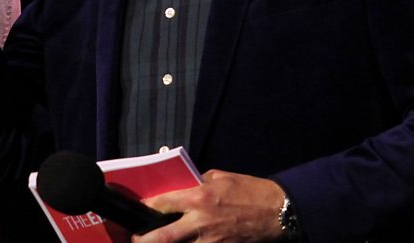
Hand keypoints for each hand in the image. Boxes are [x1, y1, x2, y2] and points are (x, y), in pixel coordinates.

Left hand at [135, 171, 286, 242]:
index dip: (147, 208)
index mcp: (199, 197)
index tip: (139, 210)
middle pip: (163, 237)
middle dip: (144, 240)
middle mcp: (201, 221)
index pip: (163, 203)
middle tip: (136, 239)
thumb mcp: (221, 178)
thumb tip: (183, 188)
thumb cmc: (250, 191)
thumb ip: (199, 183)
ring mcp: (210, 241)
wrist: (277, 212)